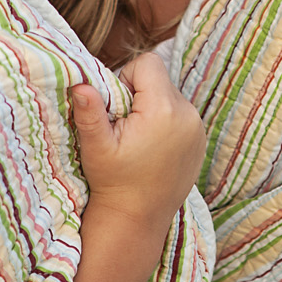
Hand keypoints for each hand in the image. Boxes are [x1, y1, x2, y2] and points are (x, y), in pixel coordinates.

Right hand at [69, 52, 205, 225]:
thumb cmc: (114, 182)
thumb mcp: (96, 147)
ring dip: (154, 108)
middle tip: (126, 126)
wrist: (138, 218)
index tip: (119, 107)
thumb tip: (80, 85)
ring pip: (170, 95)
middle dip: (140, 94)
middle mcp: (187, 114)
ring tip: (140, 139)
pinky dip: (167, 122)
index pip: (148, 63)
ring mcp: (198, 128)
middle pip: (159, 78)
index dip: (127, 77)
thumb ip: (90, 112)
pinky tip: (154, 148)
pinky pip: (182, 114)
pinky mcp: (201, 139)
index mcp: (163, 109)